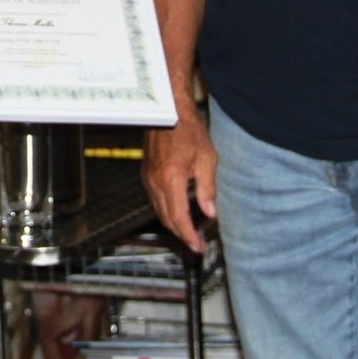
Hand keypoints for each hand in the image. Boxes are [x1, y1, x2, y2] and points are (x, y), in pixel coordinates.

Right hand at [142, 104, 216, 252]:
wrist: (168, 112)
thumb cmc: (188, 130)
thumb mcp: (206, 159)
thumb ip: (207, 188)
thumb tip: (210, 212)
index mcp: (171, 179)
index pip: (179, 217)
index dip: (188, 236)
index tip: (198, 246)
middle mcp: (156, 181)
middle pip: (166, 218)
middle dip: (181, 234)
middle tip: (196, 243)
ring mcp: (148, 178)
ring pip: (159, 210)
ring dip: (173, 224)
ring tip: (189, 231)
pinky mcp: (146, 174)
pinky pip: (155, 200)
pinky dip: (166, 210)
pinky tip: (178, 211)